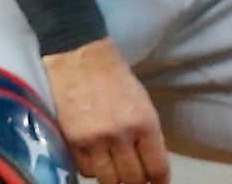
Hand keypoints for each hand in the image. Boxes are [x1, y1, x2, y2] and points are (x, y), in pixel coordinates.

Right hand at [42, 39, 169, 183]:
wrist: (81, 59)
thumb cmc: (117, 79)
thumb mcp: (143, 103)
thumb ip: (146, 134)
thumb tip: (150, 163)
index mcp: (145, 122)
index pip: (156, 167)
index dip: (159, 182)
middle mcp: (121, 135)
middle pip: (132, 179)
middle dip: (137, 182)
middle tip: (137, 178)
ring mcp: (94, 140)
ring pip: (108, 180)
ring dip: (115, 179)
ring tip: (117, 171)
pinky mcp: (72, 141)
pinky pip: (85, 170)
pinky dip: (94, 169)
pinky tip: (97, 159)